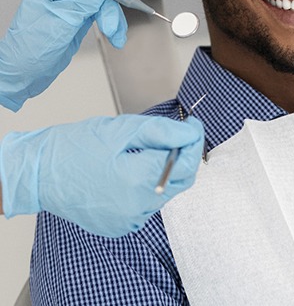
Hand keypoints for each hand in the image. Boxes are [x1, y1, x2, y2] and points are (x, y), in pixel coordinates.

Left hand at [0, 0, 134, 110]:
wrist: (25, 73)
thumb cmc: (29, 49)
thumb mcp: (59, 24)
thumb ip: (82, 4)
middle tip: (127, 5)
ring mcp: (73, 2)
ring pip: (104, 0)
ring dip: (114, 17)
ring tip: (114, 33)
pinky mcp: (82, 16)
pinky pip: (104, 14)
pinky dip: (113, 25)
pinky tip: (116, 36)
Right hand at [0, 114, 203, 236]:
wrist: (40, 173)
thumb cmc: (76, 146)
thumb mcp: (123, 129)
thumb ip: (163, 132)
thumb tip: (192, 133)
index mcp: (138, 181)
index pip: (187, 162)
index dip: (195, 140)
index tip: (193, 125)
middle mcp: (137, 207)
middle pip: (181, 181)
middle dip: (184, 156)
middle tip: (176, 135)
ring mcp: (129, 221)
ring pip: (165, 193)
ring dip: (165, 171)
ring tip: (145, 152)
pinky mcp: (121, 227)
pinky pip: (148, 206)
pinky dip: (149, 188)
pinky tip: (131, 172)